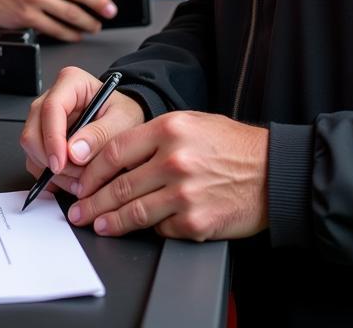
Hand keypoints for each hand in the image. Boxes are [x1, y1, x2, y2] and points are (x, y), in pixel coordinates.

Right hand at [20, 66, 144, 187]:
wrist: (124, 123)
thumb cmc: (123, 114)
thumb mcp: (123, 120)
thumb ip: (101, 134)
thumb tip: (73, 152)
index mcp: (71, 83)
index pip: (51, 108)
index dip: (52, 138)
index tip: (61, 163)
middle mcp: (52, 99)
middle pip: (33, 131)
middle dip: (51, 159)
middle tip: (77, 176)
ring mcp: (44, 120)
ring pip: (32, 149)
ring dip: (53, 172)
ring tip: (81, 180)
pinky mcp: (42, 140)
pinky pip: (35, 162)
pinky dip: (52, 178)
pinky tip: (73, 180)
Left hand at [67, 112, 267, 241]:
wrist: (272, 171)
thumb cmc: (234, 146)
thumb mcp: (192, 123)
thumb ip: (156, 138)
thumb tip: (119, 159)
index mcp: (170, 129)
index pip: (115, 150)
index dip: (92, 170)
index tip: (82, 180)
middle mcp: (174, 160)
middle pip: (119, 185)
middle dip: (92, 202)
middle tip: (79, 210)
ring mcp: (184, 193)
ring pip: (133, 212)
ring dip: (110, 221)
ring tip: (98, 224)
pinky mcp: (194, 222)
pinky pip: (160, 229)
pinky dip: (149, 229)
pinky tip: (139, 228)